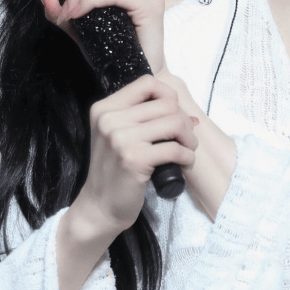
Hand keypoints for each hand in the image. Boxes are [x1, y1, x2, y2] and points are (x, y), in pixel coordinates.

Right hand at [74, 74, 197, 234]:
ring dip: (189, 139)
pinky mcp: (133, 159)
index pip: (146, 83)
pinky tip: (184, 163)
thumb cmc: (114, 171)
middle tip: (185, 139)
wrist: (99, 206)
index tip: (173, 115)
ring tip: (187, 150)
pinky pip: (175, 148)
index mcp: (104, 109)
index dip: (168, 95)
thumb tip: (189, 116)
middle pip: (166, 103)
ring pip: (174, 123)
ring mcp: (120, 139)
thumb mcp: (119, 137)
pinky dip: (187, 156)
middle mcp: (109, 120)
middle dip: (184, 121)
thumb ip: (146, 121)